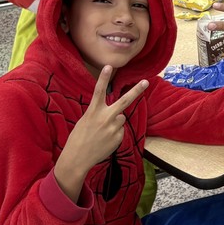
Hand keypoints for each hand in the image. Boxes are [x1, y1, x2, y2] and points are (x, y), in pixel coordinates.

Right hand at [55, 66, 148, 202]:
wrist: (77, 158)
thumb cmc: (79, 138)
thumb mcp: (86, 121)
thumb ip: (101, 114)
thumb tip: (119, 115)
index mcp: (93, 112)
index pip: (98, 91)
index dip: (103, 78)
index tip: (108, 66)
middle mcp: (105, 118)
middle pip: (124, 101)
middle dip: (136, 91)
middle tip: (146, 81)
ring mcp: (113, 128)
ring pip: (120, 118)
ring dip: (114, 123)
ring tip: (102, 133)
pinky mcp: (119, 137)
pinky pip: (120, 130)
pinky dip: (114, 134)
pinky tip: (104, 140)